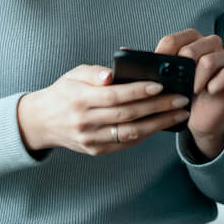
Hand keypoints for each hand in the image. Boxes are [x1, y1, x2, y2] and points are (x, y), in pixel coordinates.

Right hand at [17, 64, 191, 154]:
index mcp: (79, 99)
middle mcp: (85, 121)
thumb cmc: (65, 92)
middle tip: (181, 99)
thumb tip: (111, 75)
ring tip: (179, 114)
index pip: (114, 96)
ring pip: (130, 133)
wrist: (42, 121)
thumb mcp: (74, 74)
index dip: (139, 91)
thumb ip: (94, 73)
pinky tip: (161, 124)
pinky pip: (125, 143)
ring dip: (159, 124)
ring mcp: (90, 139)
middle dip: (158, 107)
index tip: (161, 86)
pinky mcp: (96, 151)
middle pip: (127, 115)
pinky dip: (146, 134)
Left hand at [155, 29, 223, 158]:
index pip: (177, 37)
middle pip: (195, 45)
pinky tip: (209, 91)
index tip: (158, 64)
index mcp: (190, 42)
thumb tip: (124, 51)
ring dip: (199, 76)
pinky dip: (217, 82)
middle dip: (183, 65)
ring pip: (212, 57)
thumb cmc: (180, 97)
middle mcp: (210, 46)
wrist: (199, 119)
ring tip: (192, 90)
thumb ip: (149, 66)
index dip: (166, 50)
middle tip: (179, 82)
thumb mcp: (163, 82)